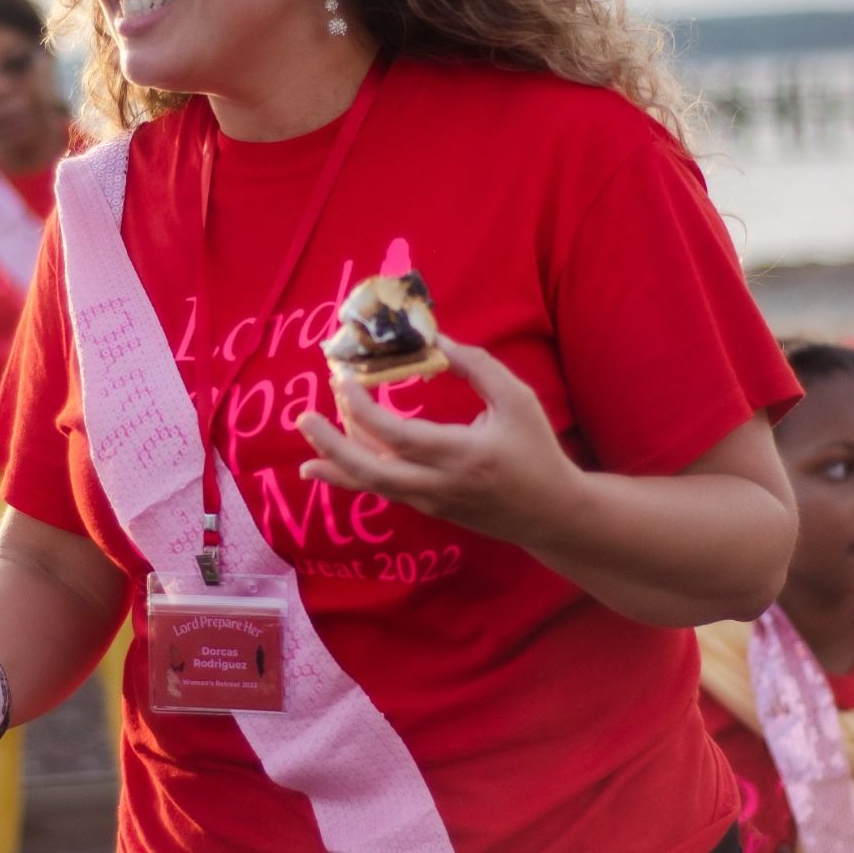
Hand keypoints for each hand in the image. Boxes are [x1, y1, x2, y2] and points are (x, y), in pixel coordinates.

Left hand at [297, 336, 578, 547]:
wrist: (550, 513)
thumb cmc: (536, 450)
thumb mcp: (517, 400)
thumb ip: (477, 367)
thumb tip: (434, 339)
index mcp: (462, 454)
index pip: (397, 435)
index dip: (363, 410)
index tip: (344, 380)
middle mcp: (439, 484)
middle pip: (371, 472)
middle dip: (332, 445)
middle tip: (302, 419)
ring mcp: (431, 502)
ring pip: (372, 485)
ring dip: (337, 460)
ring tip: (309, 435)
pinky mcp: (428, 509)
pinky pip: (384, 489)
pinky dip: (354, 474)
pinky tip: (327, 463)